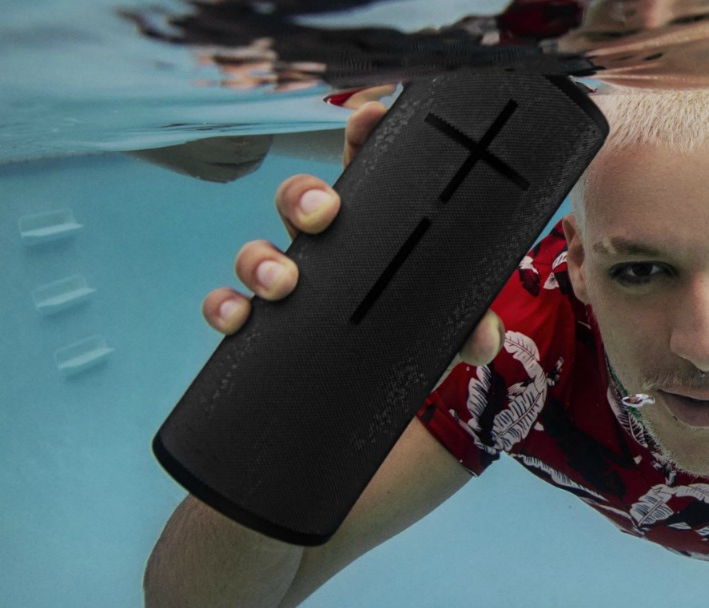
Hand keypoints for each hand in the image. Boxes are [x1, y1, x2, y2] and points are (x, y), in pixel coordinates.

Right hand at [200, 101, 505, 385]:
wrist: (379, 390)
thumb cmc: (413, 337)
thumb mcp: (446, 332)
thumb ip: (470, 332)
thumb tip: (484, 339)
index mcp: (373, 232)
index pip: (367, 172)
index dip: (362, 137)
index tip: (368, 115)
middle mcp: (325, 250)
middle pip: (299, 199)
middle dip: (303, 196)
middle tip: (324, 215)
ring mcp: (289, 283)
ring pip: (258, 251)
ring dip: (262, 259)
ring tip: (283, 284)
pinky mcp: (263, 324)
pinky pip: (228, 305)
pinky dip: (224, 306)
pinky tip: (238, 318)